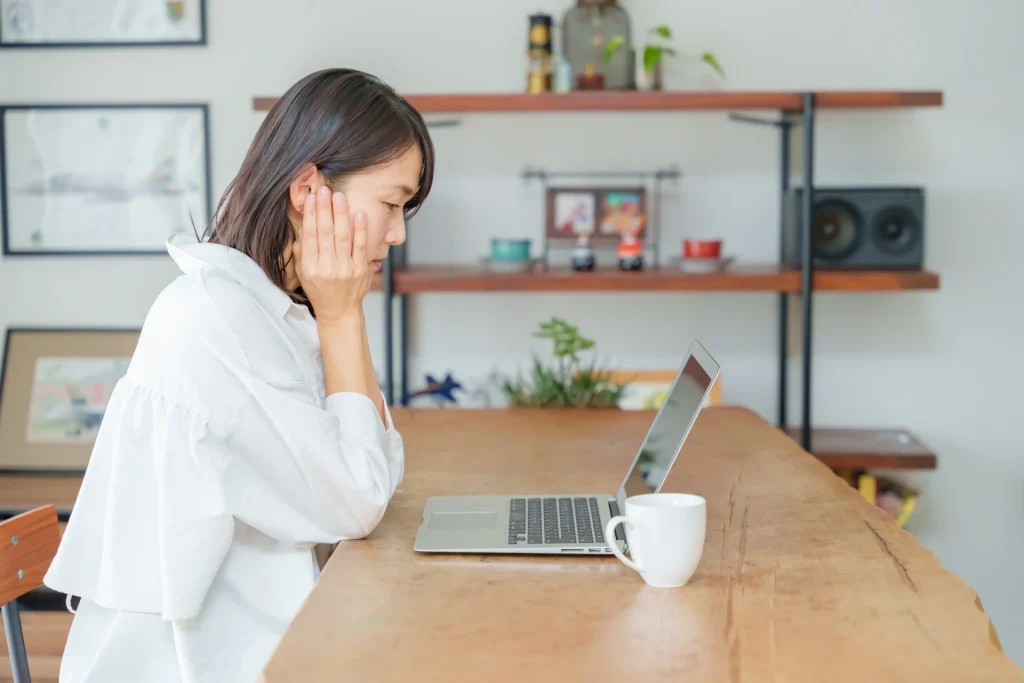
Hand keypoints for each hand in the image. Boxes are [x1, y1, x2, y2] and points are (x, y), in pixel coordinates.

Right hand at [293, 185, 372, 323]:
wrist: (339, 311)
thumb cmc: (319, 290)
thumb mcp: (304, 273)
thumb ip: (302, 251)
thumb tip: (303, 226)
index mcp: (310, 267)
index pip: (310, 235)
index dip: (311, 215)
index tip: (312, 198)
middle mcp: (327, 267)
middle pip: (325, 232)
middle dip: (325, 209)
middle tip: (325, 190)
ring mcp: (345, 269)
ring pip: (342, 236)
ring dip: (341, 214)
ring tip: (339, 196)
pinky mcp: (360, 270)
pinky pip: (360, 246)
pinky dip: (360, 230)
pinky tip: (359, 214)